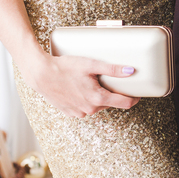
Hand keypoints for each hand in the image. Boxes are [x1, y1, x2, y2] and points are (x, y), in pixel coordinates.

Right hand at [25, 53, 139, 118]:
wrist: (41, 74)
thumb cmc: (64, 67)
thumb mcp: (91, 65)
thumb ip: (113, 69)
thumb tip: (131, 71)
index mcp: (98, 99)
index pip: (125, 104)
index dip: (134, 98)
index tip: (138, 94)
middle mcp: (90, 109)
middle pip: (109, 103)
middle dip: (111, 93)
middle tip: (106, 79)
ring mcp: (79, 112)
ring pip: (96, 106)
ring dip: (97, 96)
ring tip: (89, 82)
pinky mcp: (70, 112)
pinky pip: (84, 108)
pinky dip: (85, 99)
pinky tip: (79, 88)